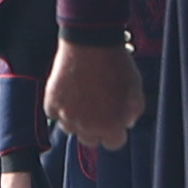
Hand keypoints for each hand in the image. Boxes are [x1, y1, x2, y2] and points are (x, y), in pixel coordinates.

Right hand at [44, 37, 136, 153]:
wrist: (91, 43)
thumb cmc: (117, 65)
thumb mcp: (136, 90)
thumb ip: (133, 112)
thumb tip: (126, 123)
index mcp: (110, 125)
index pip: (113, 144)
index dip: (115, 132)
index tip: (114, 121)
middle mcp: (86, 126)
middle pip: (89, 140)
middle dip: (95, 128)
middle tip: (98, 110)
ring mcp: (66, 115)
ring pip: (70, 129)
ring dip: (76, 119)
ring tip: (82, 99)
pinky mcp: (51, 102)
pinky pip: (54, 114)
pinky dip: (60, 107)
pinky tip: (68, 92)